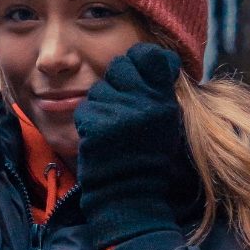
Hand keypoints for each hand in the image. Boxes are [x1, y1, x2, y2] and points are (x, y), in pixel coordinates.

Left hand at [74, 43, 187, 249]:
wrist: (129, 194)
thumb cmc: (145, 157)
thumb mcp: (164, 120)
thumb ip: (156, 89)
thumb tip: (145, 55)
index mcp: (165, 98)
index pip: (147, 55)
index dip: (137, 59)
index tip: (135, 70)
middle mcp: (145, 102)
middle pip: (118, 67)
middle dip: (114, 84)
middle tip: (119, 108)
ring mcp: (120, 113)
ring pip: (98, 90)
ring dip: (100, 106)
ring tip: (112, 129)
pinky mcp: (97, 125)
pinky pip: (85, 109)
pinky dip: (88, 123)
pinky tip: (99, 139)